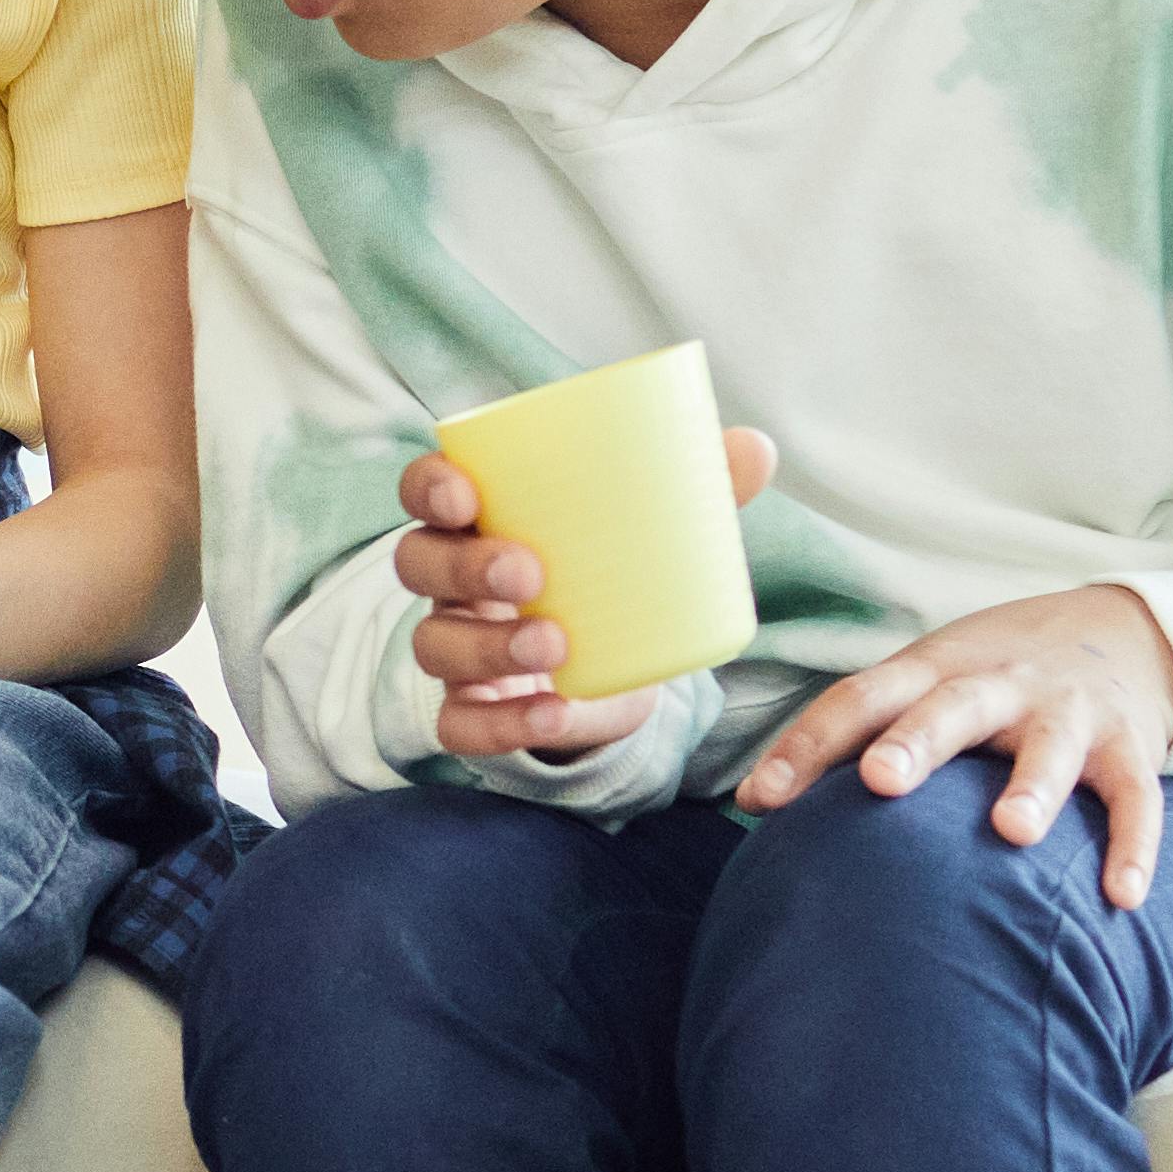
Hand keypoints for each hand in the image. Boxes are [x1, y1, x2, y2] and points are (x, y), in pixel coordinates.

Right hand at [396, 427, 776, 761]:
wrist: (620, 676)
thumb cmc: (618, 580)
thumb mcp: (654, 536)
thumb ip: (698, 490)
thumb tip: (756, 447)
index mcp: (484, 521)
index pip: (426, 491)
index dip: (430, 486)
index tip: (467, 492)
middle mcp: (454, 583)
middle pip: (417, 563)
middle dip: (464, 565)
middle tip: (530, 573)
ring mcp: (458, 649)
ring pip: (435, 644)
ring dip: (490, 646)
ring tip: (555, 647)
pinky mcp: (475, 712)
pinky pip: (459, 724)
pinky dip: (501, 723)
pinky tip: (553, 715)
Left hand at [740, 581, 1172, 907]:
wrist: (1122, 629)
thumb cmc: (991, 675)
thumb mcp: (924, 680)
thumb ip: (850, 734)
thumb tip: (749, 802)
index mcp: (934, 668)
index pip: (860, 698)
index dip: (808, 745)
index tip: (761, 799)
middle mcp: (1001, 683)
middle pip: (952, 707)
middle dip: (917, 741)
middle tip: (882, 779)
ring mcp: (1069, 711)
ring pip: (1051, 746)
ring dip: (1033, 785)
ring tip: (1012, 831)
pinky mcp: (1129, 745)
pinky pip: (1137, 798)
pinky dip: (1134, 846)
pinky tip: (1121, 897)